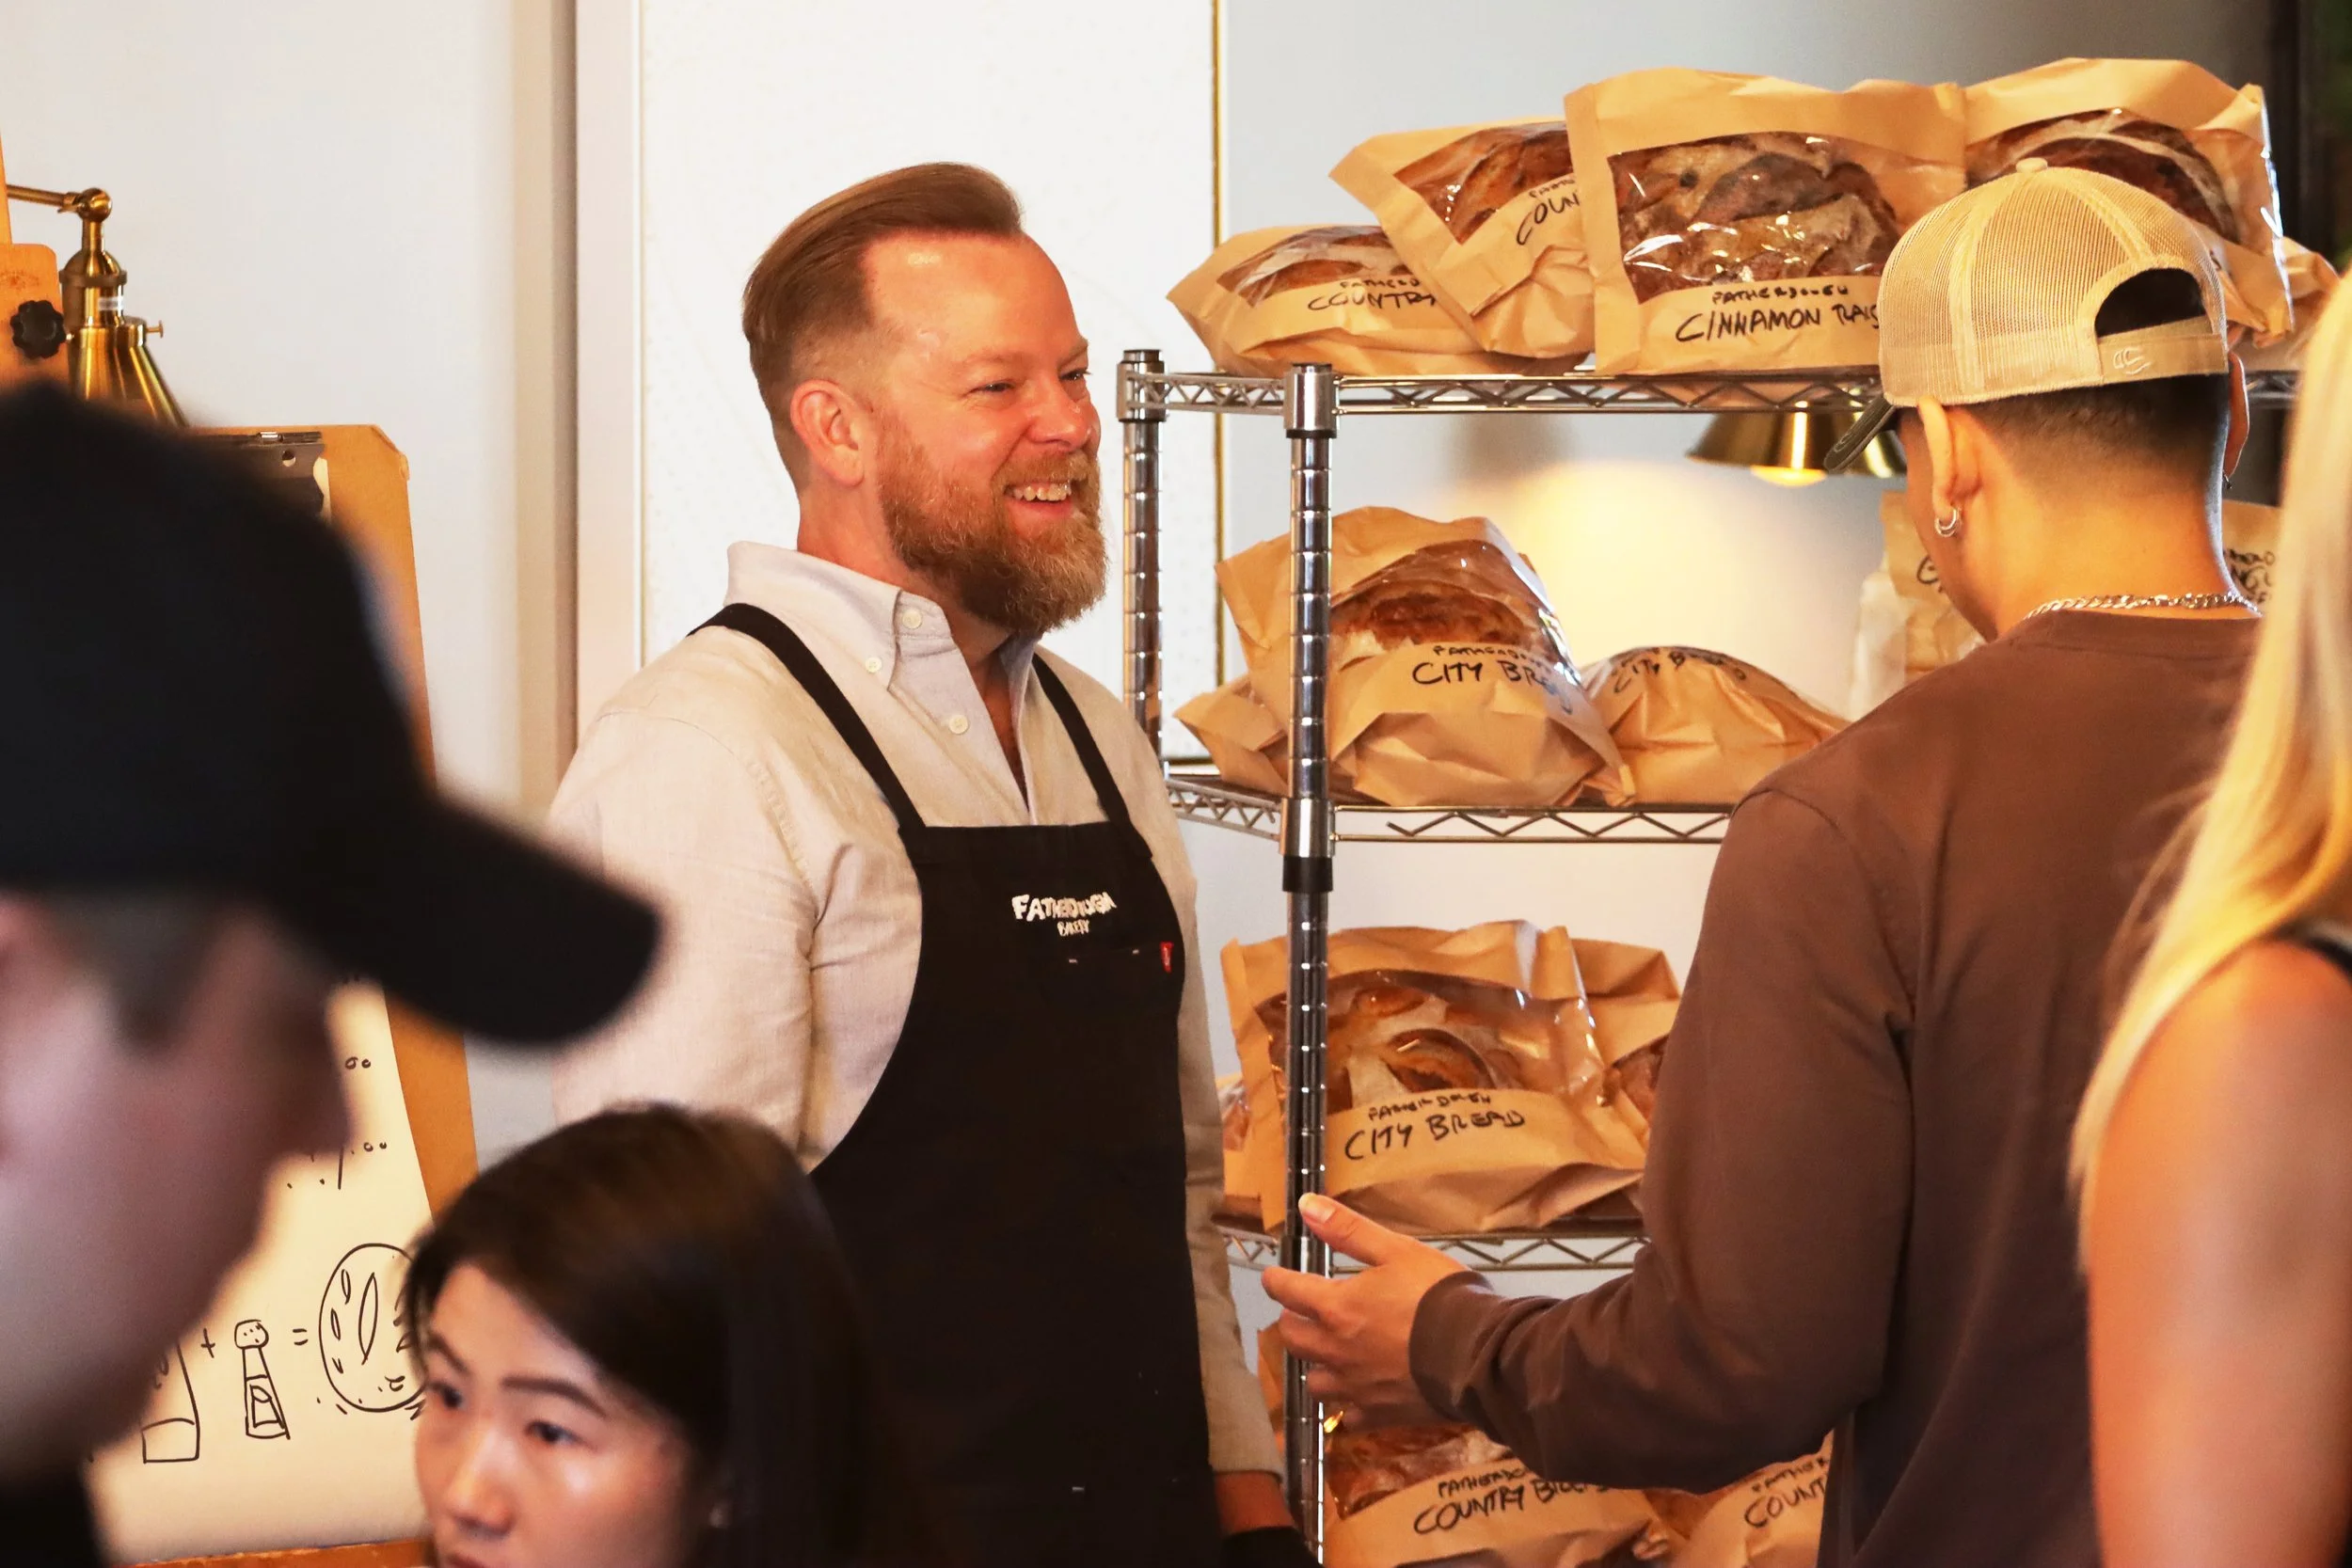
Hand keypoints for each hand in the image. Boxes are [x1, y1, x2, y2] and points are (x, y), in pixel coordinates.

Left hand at [1262, 1194, 1466, 1426]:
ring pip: (1314, 1383)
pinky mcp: (1378, 1415)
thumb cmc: (1437, 1294)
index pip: (1287, 1291)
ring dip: (1315, 1366)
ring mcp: (1355, 1387)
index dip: (1276, 1280)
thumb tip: (1305, 1207)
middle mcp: (1335, 1350)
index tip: (1274, 1277)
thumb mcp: (1396, 1250)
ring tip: (1328, 1356)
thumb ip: (1348, 1230)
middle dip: (1292, 1322)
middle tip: (1301, 1313)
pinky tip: (1357, 1397)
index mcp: (1335, 1307)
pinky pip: (1348, 1418)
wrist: (1475, 1353)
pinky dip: (1347, 1407)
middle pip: (1292, 1339)